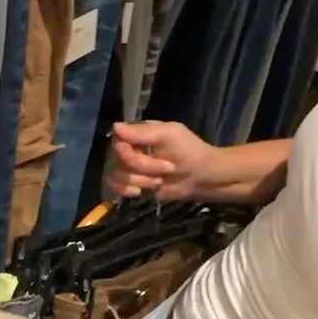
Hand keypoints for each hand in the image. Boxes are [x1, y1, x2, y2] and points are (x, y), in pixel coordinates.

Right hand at [104, 121, 220, 201]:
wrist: (203, 178)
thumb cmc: (190, 151)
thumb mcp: (169, 135)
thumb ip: (142, 132)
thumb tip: (114, 126)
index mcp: (139, 133)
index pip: (118, 140)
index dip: (128, 151)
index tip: (147, 153)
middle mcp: (132, 149)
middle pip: (118, 159)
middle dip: (142, 167)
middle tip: (168, 168)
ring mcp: (132, 168)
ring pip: (118, 175)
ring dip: (141, 180)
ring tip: (160, 181)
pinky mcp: (134, 185)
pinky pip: (116, 187)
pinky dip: (125, 190)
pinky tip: (139, 192)